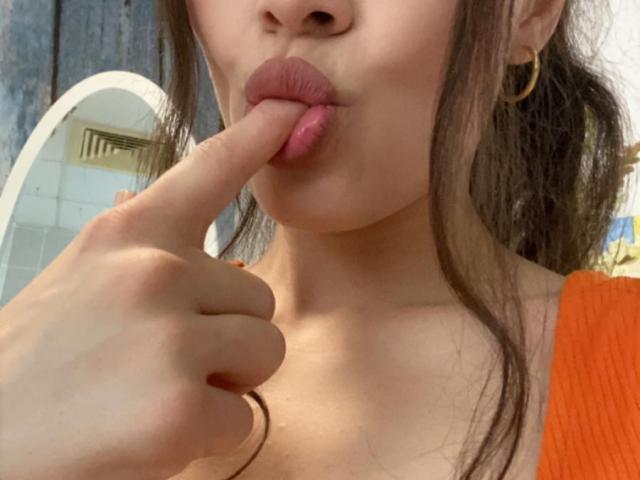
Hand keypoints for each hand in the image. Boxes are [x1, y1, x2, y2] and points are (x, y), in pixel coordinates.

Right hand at [0, 100, 307, 479]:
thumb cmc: (38, 364)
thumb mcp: (82, 283)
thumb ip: (142, 257)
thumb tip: (191, 238)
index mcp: (126, 234)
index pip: (208, 170)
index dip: (255, 138)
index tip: (291, 109)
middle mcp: (153, 270)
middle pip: (258, 295)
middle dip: (228, 335)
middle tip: (164, 362)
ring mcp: (168, 337)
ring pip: (266, 348)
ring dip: (227, 380)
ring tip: (161, 394)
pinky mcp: (179, 408)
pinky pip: (244, 417)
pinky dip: (209, 435)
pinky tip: (154, 434)